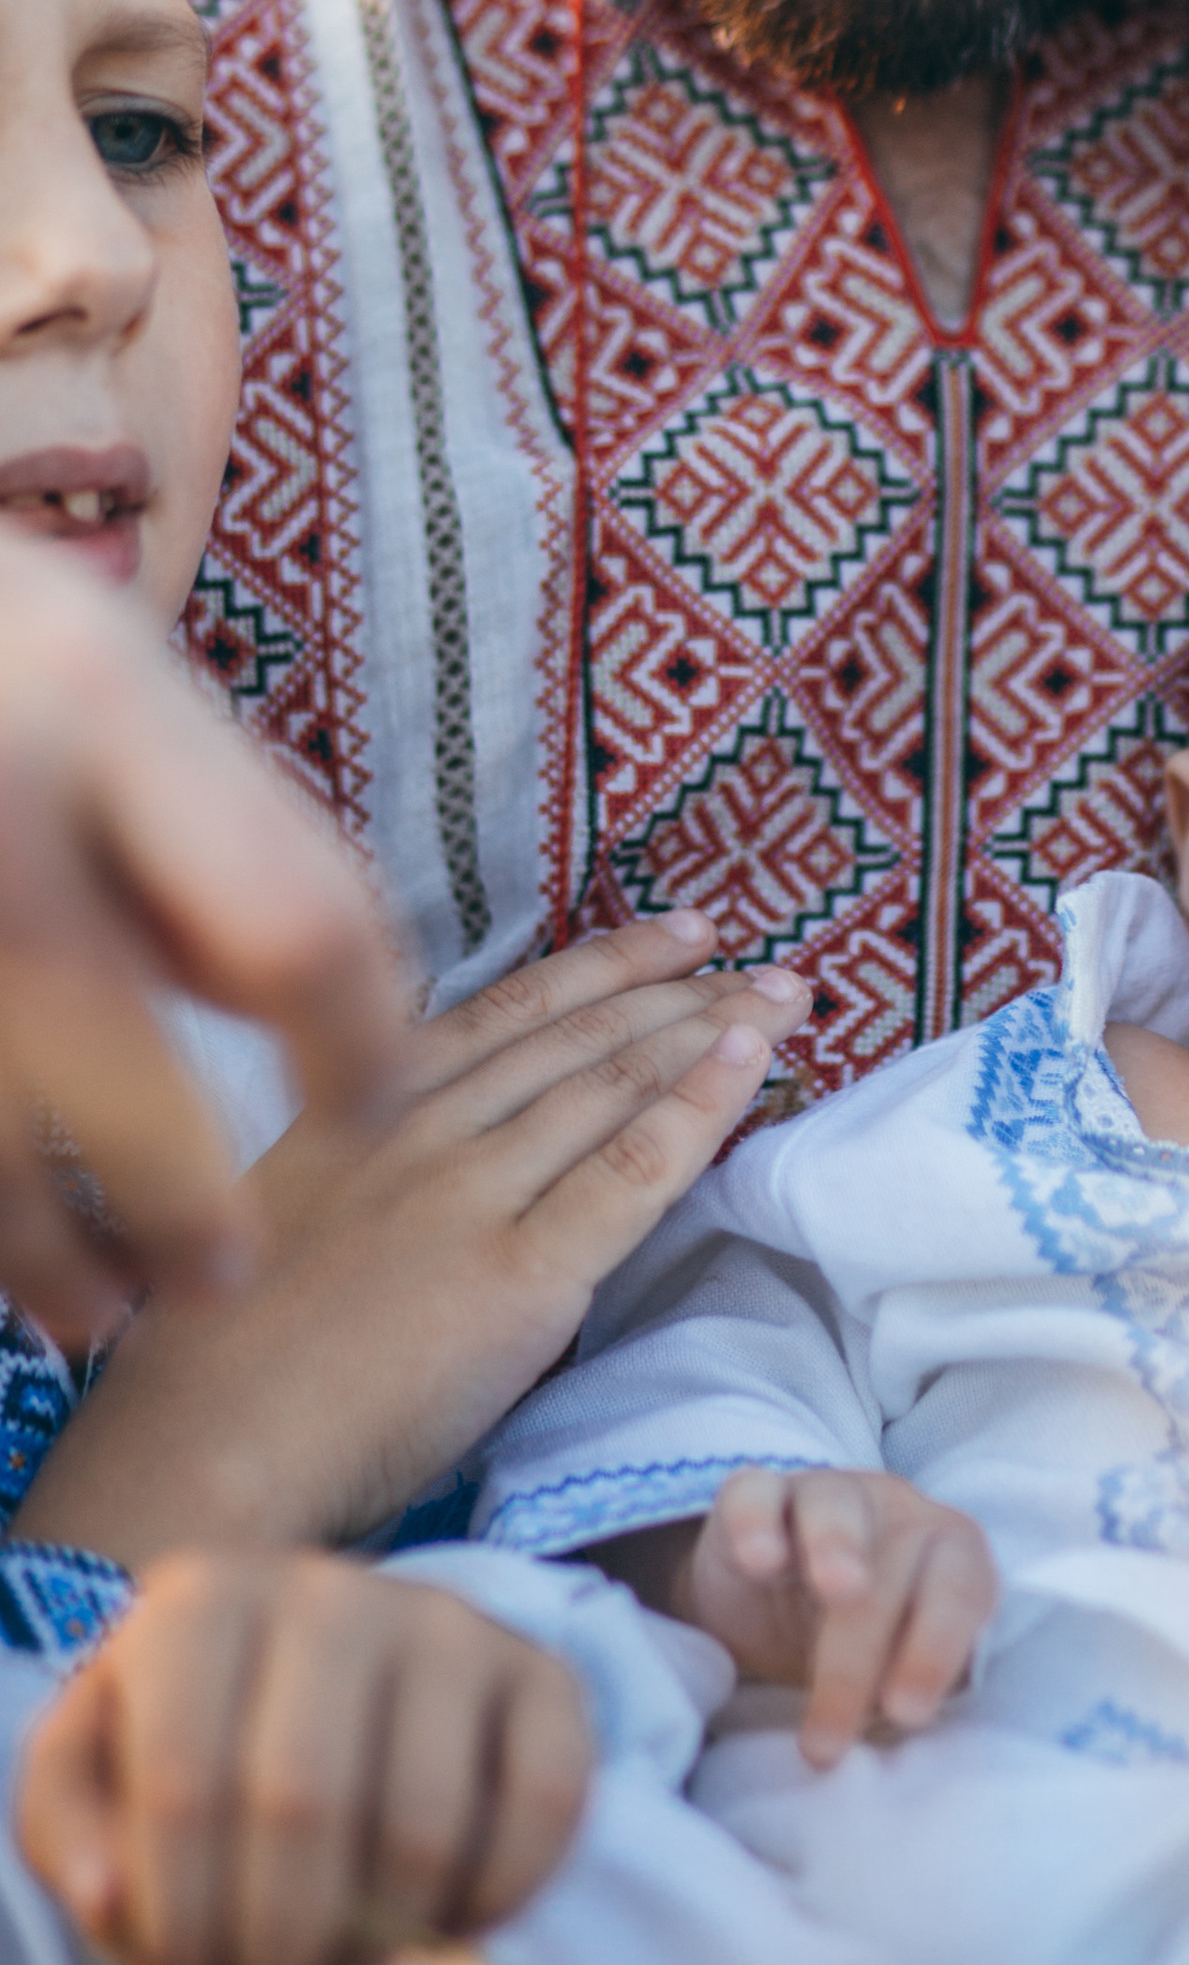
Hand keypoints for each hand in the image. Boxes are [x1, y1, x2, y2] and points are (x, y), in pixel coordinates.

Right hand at [0, 533, 404, 1340]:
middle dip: (180, 1199)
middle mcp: (2, 809)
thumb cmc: (1, 653)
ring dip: (43, 1245)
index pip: (293, 923)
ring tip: (96, 1312)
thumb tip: (275, 1010)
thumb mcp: (113, 685)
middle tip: (227, 1277)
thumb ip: (198, 835)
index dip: (357, 1043)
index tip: (375, 1112)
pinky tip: (7, 1246)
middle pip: (122, 1067)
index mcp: (106, 705)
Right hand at [12, 919, 808, 1565]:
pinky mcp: (515, 1274)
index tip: (676, 936)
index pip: (508, 1011)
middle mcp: (417, 1128)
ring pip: (609, 1083)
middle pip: (574, 1035)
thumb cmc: (223, 1367)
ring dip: (706, 1029)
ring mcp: (468, 1195)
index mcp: (357, 1107)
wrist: (196, 1456)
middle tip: (764, 960)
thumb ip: (374, 1165)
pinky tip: (749, 1063)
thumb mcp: (284, 1214)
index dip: (604, 966)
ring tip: (784, 999)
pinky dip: (697, 1107)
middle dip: (678, 988)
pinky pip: (629, 1171)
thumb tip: (473, 1151)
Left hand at [15, 1549, 590, 1964]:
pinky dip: (490, 1905)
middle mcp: (332, 1588)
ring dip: (372, 1955)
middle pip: (303, 1809)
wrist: (316, 1668)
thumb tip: (116, 1907)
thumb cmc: (191, 1737)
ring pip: (420, 1827)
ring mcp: (450, 1622)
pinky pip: (543, 1807)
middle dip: (274, 1958)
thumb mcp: (93, 1772)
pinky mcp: (543, 1671)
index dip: (179, 1936)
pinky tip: (437, 1932)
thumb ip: (70, 1838)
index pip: (184, 1788)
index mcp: (203, 1601)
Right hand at [670, 1467, 997, 1766]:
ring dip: (840, 1547)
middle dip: (864, 1653)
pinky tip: (759, 1561)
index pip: (962, 1589)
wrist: (778, 1603)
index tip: (907, 1714)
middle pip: (896, 1560)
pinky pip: (757, 1493)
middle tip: (830, 1734)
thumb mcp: (894, 1671)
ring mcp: (826, 1493)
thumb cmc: (864, 1645)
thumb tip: (910, 1748)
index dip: (938, 1647)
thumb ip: (913, 1690)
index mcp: (947, 1553)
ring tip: (838, 1592)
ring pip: (836, 1505)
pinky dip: (759, 1523)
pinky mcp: (758, 1495)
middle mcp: (896, 1510)